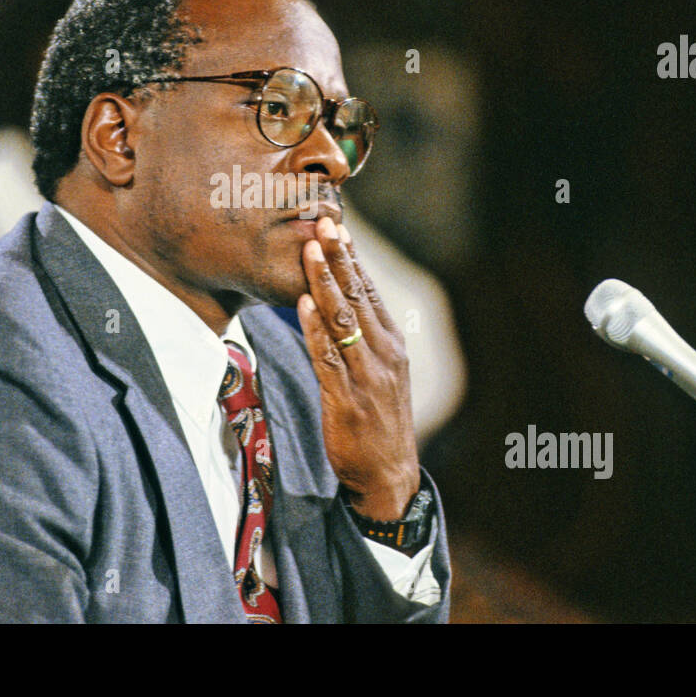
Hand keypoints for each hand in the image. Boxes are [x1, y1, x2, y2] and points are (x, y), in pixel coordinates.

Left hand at [297, 215, 418, 520]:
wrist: (387, 473)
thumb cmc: (377, 420)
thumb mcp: (378, 373)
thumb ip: (360, 338)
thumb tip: (334, 302)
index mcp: (391, 343)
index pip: (370, 291)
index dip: (352, 258)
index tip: (337, 226)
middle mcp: (383, 353)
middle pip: (359, 296)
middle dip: (339, 257)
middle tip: (323, 223)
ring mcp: (367, 375)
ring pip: (343, 320)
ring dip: (324, 282)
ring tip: (309, 250)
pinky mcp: (347, 398)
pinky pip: (328, 356)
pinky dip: (316, 328)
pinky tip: (304, 304)